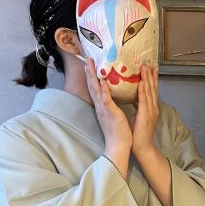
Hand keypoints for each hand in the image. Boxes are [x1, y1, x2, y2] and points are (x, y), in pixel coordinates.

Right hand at [85, 58, 131, 174]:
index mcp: (102, 107)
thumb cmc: (118, 132)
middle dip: (89, 72)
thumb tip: (111, 98)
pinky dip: (103, 90)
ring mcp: (104, 109)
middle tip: (86, 59)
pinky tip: (101, 81)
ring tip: (90, 64)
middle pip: (92, 86)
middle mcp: (100, 107)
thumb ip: (110, 106)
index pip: (95, 89)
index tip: (89, 65)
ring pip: (96, 90)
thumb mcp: (113, 115)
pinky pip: (106, 100)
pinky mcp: (110, 113)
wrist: (118, 146)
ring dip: (93, 76)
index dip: (92, 77)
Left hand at [131, 64, 159, 158]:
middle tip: (149, 63)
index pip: (152, 90)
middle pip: (152, 88)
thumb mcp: (139, 117)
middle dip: (151, 75)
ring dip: (147, 78)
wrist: (143, 148)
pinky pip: (143, 100)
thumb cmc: (139, 134)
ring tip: (145, 67)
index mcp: (151, 108)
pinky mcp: (145, 115)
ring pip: (149, 91)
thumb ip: (139, 107)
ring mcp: (150, 111)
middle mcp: (153, 107)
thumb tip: (135, 98)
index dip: (152, 79)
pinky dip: (143, 90)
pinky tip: (141, 82)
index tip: (151, 68)